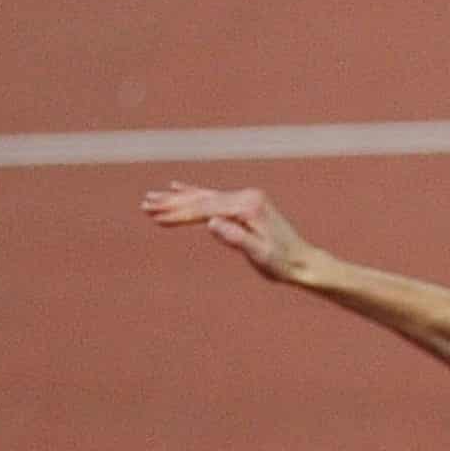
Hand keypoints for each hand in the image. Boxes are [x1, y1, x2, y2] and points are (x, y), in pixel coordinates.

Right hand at [142, 183, 313, 283]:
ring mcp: (246, 199)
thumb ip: (236, 238)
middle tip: (145, 205)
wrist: (304, 262)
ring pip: (204, 196)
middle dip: (172, 203)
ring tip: (151, 199)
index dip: (179, 213)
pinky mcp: (245, 204)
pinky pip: (213, 197)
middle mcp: (246, 197)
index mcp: (248, 207)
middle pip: (201, 199)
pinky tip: (177, 187)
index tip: (157, 217)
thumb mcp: (260, 255)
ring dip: (177, 198)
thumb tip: (211, 222)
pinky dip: (194, 193)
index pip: (205, 208)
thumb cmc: (283, 264)